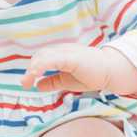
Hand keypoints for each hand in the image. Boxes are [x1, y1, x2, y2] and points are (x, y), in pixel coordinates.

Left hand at [19, 45, 136, 96]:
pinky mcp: (72, 57)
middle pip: (40, 56)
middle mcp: (61, 50)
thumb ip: (53, 81)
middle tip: (25, 84)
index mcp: (59, 55)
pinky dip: (42, 65)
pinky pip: (53, 59)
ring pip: (44, 56)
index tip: (25, 83)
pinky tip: (35, 73)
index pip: (41, 58)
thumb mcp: (67, 81)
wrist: (111, 72)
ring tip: (27, 80)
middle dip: (30, 69)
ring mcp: (67, 52)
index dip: (32, 69)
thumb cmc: (91, 75)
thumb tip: (38, 86)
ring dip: (34, 67)